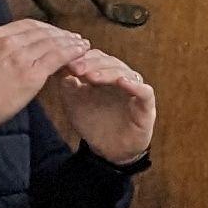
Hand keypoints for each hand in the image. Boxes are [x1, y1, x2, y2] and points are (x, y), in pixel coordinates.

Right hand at [0, 8, 88, 126]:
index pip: (28, 25)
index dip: (45, 28)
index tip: (56, 33)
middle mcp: (10, 42)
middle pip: (43, 32)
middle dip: (61, 34)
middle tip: (74, 39)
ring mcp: (22, 57)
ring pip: (53, 43)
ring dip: (70, 42)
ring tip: (83, 45)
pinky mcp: (32, 74)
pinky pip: (58, 58)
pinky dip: (72, 53)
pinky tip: (82, 52)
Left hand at [44, 46, 156, 165]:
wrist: (108, 150)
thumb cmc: (93, 123)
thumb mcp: (74, 104)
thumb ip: (68, 87)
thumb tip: (61, 68)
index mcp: (104, 74)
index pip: (95, 57)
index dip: (81, 58)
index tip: (66, 62)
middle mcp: (121, 78)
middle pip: (110, 62)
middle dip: (91, 64)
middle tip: (76, 68)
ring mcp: (135, 90)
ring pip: (125, 72)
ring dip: (108, 72)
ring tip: (92, 76)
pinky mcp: (146, 105)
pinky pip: (144, 91)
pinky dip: (135, 85)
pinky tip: (122, 82)